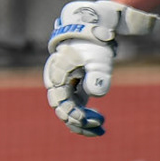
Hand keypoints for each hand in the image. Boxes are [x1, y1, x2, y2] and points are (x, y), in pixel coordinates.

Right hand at [43, 0, 159, 136]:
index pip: (61, 101)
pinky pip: (75, 108)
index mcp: (57, 74)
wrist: (92, 31)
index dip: (75, 114)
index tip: (92, 120)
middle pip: (62, 109)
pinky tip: (100, 123)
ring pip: (68, 111)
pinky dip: (85, 117)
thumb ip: (98, 74)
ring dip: (82, 122)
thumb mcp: (98, 57)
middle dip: (79, 121)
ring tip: (101, 129)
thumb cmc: (94, 43)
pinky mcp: (74, 89)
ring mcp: (65, 86)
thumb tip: (96, 95)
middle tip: (101, 125)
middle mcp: (57, 82)